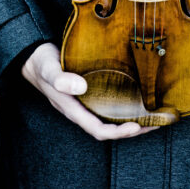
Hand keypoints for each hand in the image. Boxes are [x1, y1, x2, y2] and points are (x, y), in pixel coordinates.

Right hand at [21, 42, 157, 140]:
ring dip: (132, 120)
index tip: (136, 127)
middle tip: (155, 124)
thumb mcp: (49, 68)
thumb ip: (61, 78)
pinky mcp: (91, 91)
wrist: (34, 56)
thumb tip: (80, 87)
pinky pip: (110, 104)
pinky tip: (138, 99)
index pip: (98, 129)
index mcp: (73, 109)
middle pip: (109, 128)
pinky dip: (125, 105)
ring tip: (153, 117)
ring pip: (111, 118)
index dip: (117, 132)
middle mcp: (81, 109)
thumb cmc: (41, 63)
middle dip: (132, 130)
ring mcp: (86, 101)